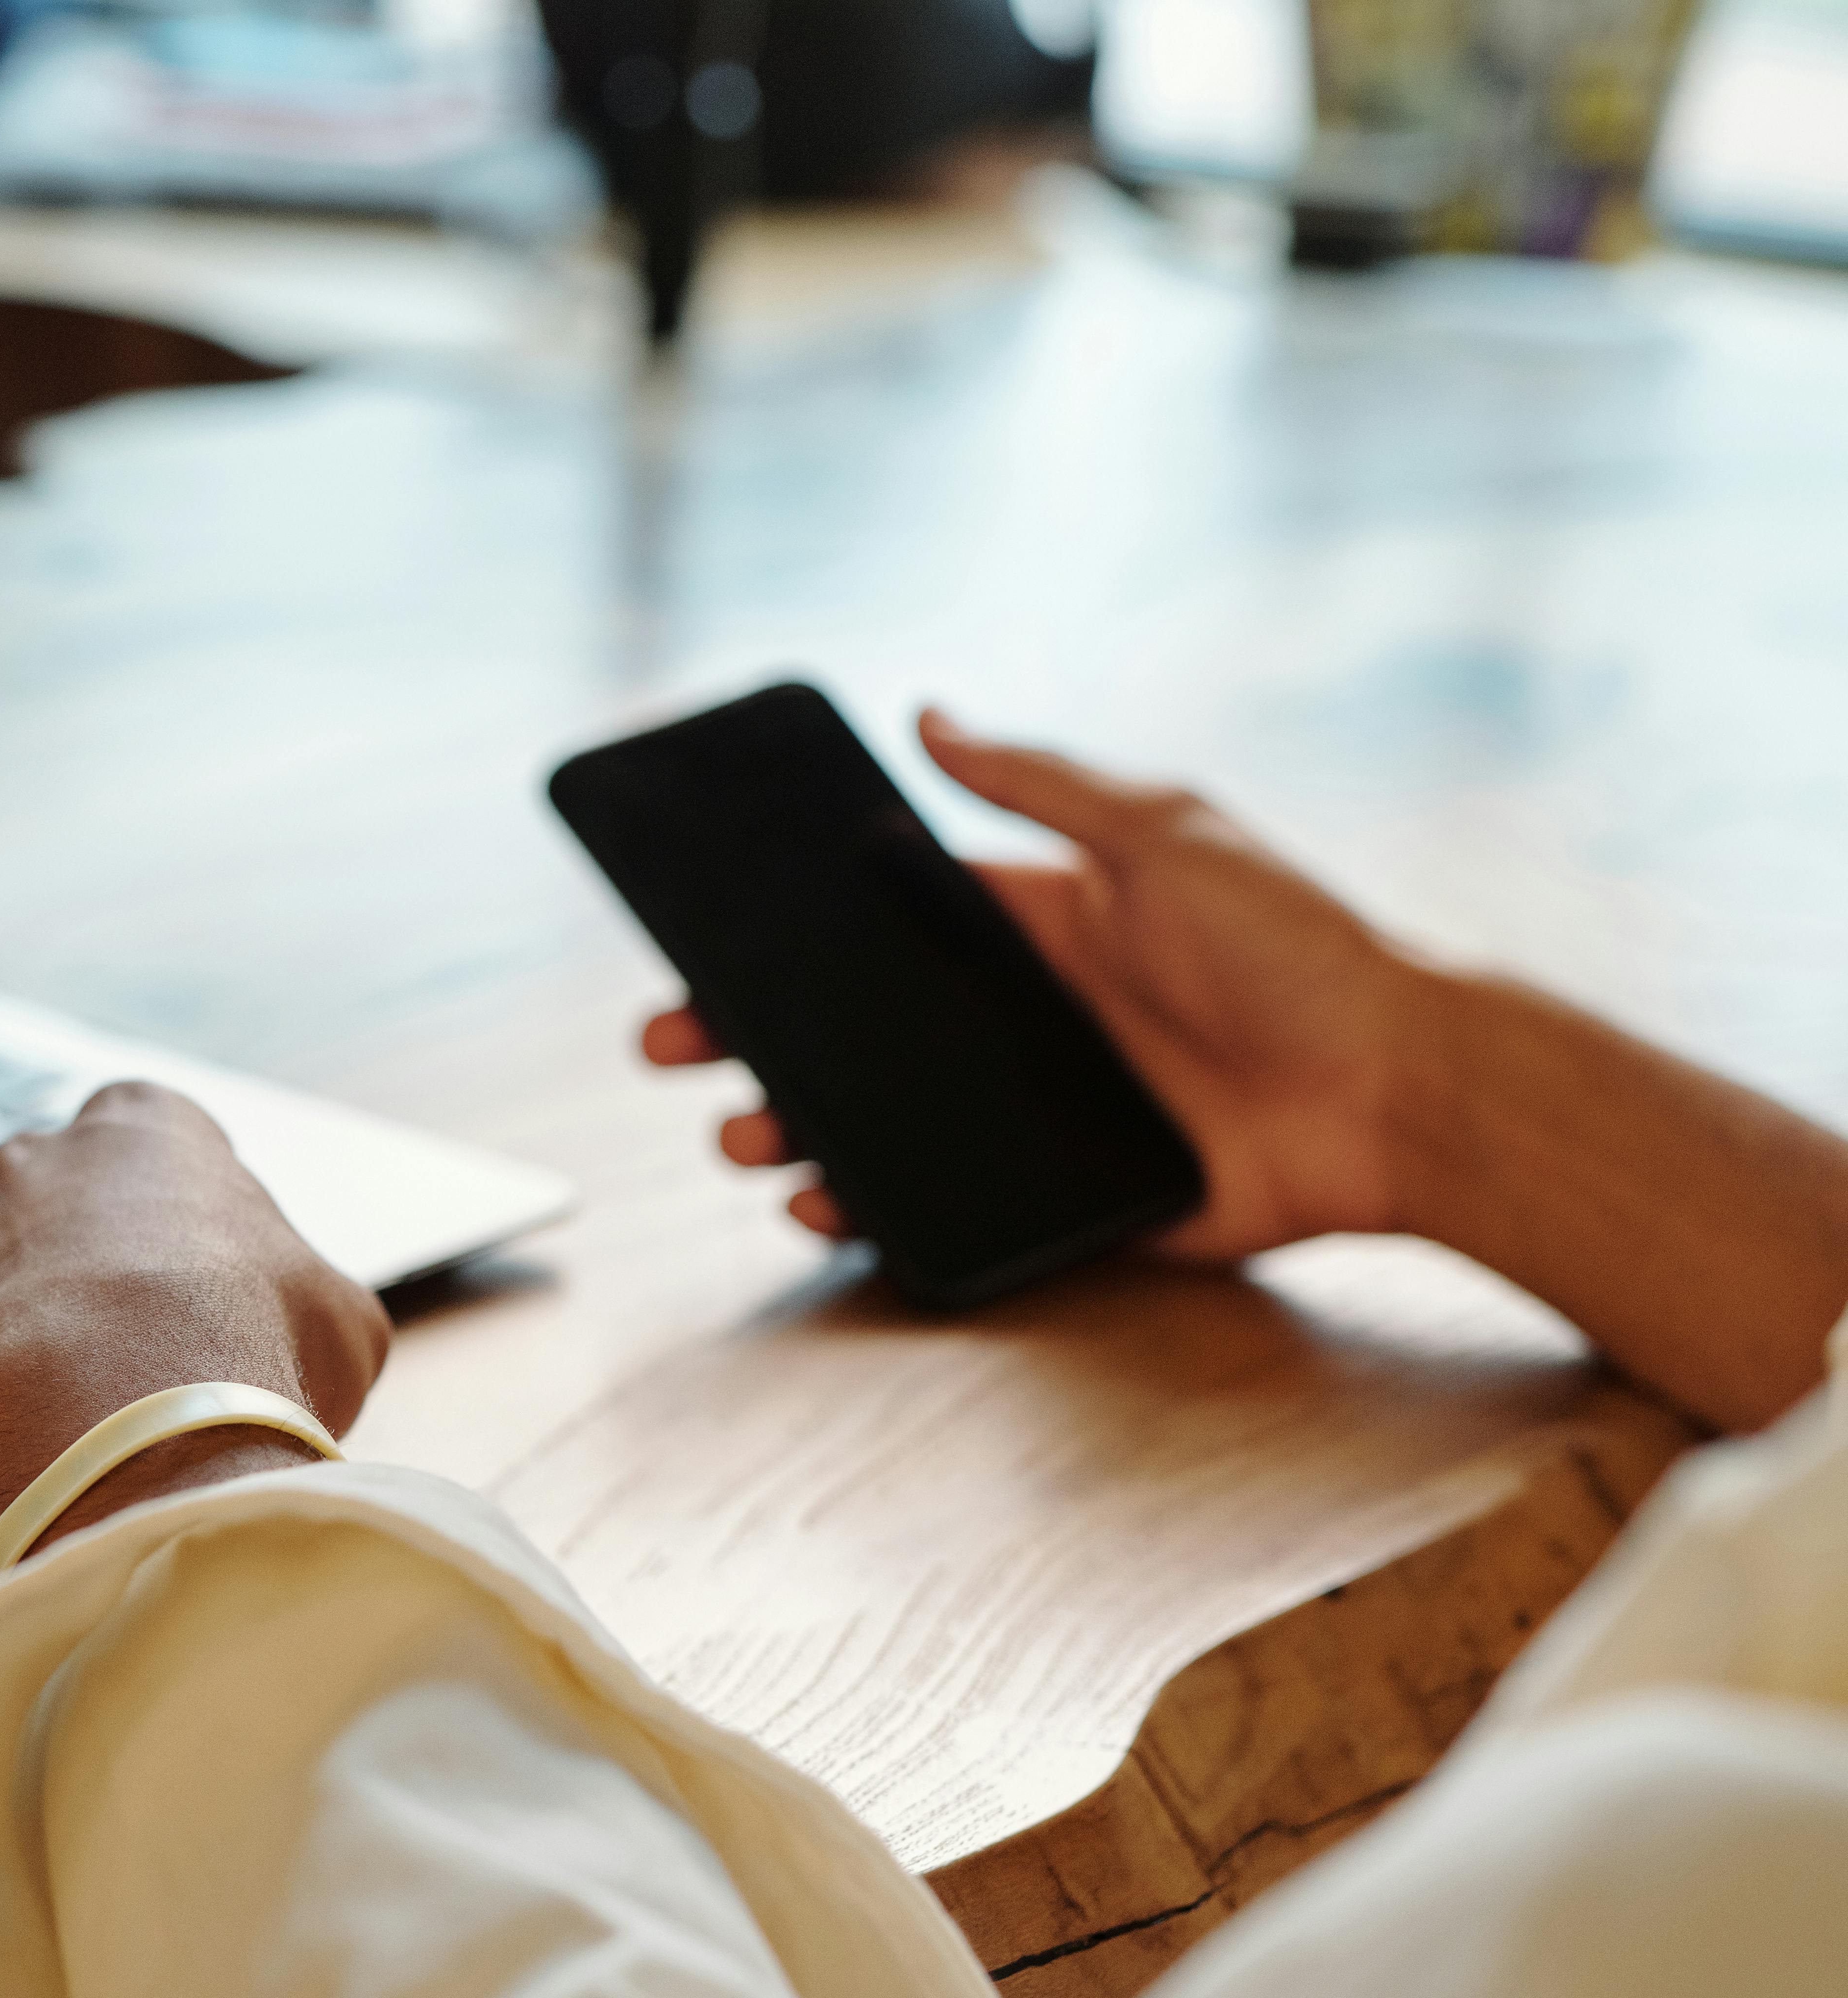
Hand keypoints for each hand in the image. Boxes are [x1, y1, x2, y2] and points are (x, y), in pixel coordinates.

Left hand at [0, 1084, 389, 1540]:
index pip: (144, 1137)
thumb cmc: (249, 1352)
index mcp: (142, 1132)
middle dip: (76, 1283)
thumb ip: (305, 1309)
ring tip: (68, 1432)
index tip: (187, 1288)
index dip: (166, 1219)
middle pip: (46, 1213)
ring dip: (13, 1358)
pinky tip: (7, 1460)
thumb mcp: (340, 1324)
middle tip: (124, 1370)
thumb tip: (301, 1353)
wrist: (126, 1426)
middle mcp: (29, 1165)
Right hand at [643, 707, 1439, 1264]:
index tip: (706, 940)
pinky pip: (944, 1209)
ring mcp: (1038, 1112)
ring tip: (741, 1137)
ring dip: (796, 1129)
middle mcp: (1026, 1019)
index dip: (791, 933)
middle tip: (674, 1045)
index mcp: (1041, 925)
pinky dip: (871, 1213)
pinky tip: (819, 1205)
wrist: (1396, 1092)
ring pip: (882, 1123)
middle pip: (859, 1030)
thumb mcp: (1168, 836)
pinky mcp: (1065, 1196)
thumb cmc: (1300, 951)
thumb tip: (930, 712)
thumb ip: (1042, 781)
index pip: (885, 925)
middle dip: (756, 1037)